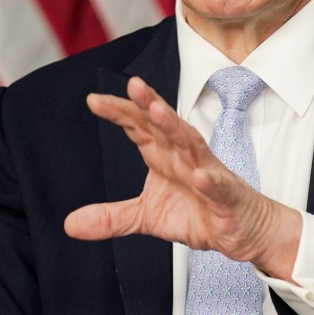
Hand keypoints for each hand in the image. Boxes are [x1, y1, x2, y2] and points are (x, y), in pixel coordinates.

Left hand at [63, 76, 301, 279]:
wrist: (242, 230)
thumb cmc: (199, 212)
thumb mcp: (146, 217)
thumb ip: (111, 217)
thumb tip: (70, 224)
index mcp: (164, 155)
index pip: (139, 127)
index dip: (120, 112)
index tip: (94, 100)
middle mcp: (184, 156)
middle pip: (165, 124)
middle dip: (149, 103)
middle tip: (132, 84)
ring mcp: (207, 172)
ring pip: (191, 144)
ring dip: (175, 127)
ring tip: (158, 112)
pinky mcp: (227, 195)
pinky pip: (218, 185)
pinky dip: (209, 180)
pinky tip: (199, 175)